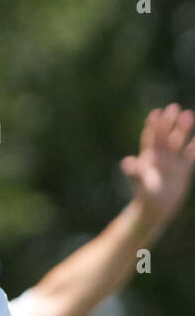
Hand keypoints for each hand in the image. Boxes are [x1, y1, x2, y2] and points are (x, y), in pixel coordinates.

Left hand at [120, 103, 194, 228]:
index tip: (157, 112)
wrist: (155, 208)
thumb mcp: (139, 183)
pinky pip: (191, 155)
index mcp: (148, 157)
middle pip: (165, 135)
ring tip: (189, 114)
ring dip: (183, 129)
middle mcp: (160, 156)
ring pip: (178, 141)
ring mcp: (172, 161)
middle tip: (175, 107)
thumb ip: (134, 172)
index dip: (154, 125)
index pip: (151, 137)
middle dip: (169, 122)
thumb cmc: (144, 196)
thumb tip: (127, 161)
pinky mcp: (183, 169)